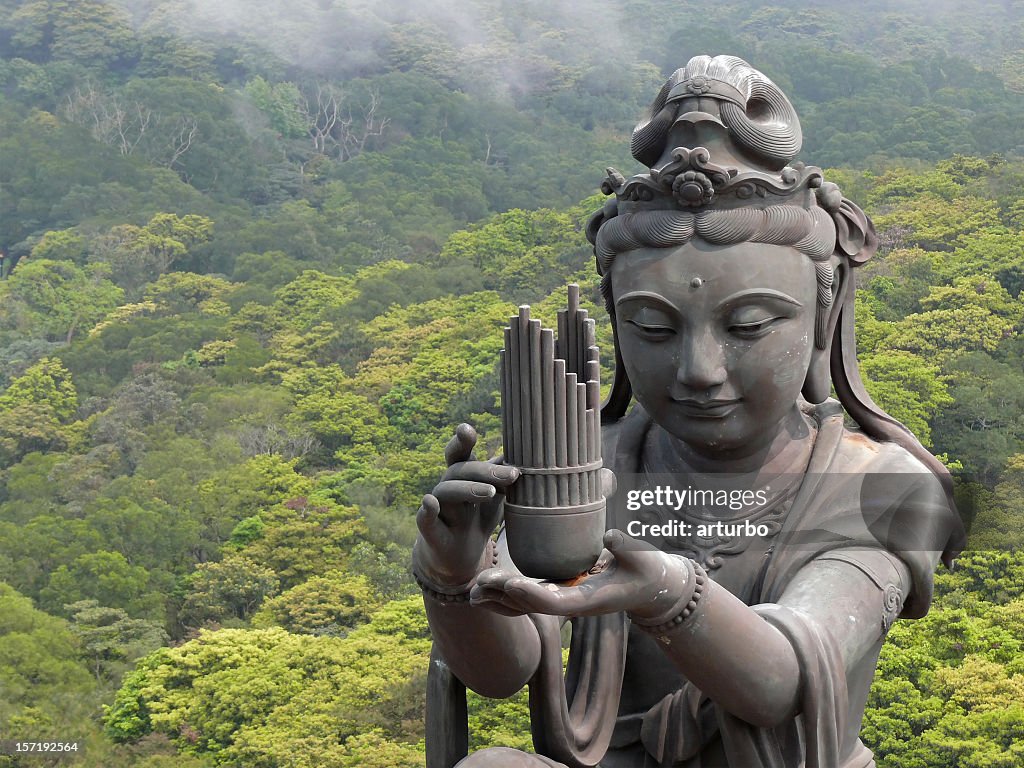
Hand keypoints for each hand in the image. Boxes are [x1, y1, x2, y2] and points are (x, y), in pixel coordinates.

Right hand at [413, 423, 519, 587]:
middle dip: (484, 471)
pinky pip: (424, 520)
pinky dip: (426, 511)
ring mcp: (439, 509)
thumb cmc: (480, 518)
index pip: (462, 453)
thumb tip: (527, 455)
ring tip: (490, 493)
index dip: (462, 440)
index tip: (466, 428)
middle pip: (459, 470)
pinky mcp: (432, 533)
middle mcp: (448, 486)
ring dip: (467, 489)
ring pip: (445, 492)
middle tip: (511, 475)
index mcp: (464, 475)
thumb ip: (507, 478)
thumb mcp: (498, 498)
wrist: (463, 556)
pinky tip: (429, 503)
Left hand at [470, 529, 689, 618]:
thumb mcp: (643, 558)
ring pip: (525, 605)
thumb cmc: (647, 571)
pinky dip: (507, 594)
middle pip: (532, 605)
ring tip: (474, 585)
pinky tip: (487, 586)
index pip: (555, 602)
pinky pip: (528, 598)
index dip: (531, 595)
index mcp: (588, 599)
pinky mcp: (560, 592)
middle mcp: (572, 604)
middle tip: (481, 580)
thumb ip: (627, 548)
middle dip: (506, 595)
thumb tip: (609, 535)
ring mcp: (564, 600)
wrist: (650, 587)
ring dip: (500, 597)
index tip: (511, 584)